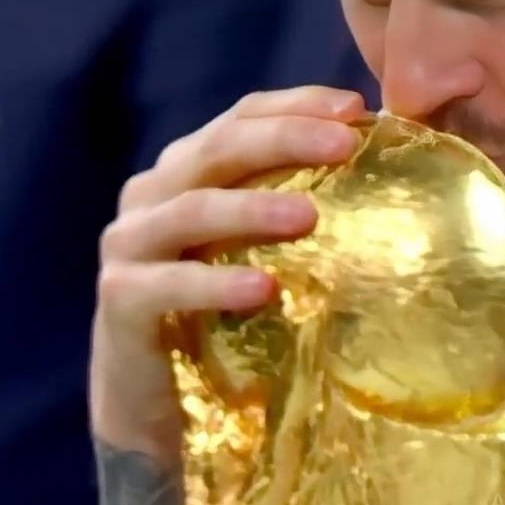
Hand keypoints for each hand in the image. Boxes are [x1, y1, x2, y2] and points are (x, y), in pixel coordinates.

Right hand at [89, 86, 365, 461]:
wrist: (153, 400)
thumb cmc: (223, 315)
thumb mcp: (264, 252)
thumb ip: (299, 209)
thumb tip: (384, 175)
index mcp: (190, 170)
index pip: (242, 117)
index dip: (296, 105)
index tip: (356, 107)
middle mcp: (154, 194)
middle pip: (220, 148)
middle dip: (285, 138)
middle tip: (344, 144)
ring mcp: (131, 244)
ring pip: (192, 209)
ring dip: (252, 207)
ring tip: (309, 215)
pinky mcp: (120, 298)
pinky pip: (169, 284)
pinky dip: (217, 283)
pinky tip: (265, 289)